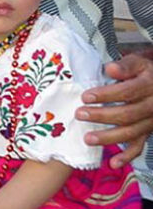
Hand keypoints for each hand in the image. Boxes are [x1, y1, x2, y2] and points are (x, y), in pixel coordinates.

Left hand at [76, 53, 152, 167]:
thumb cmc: (144, 71)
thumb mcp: (138, 62)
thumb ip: (125, 65)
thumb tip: (110, 69)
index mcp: (149, 85)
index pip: (127, 92)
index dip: (106, 95)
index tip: (86, 96)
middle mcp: (152, 106)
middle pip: (127, 114)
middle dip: (102, 116)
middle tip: (80, 114)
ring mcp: (151, 121)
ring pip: (131, 132)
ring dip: (109, 138)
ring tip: (88, 139)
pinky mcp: (147, 132)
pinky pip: (139, 146)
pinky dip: (127, 157)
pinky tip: (113, 163)